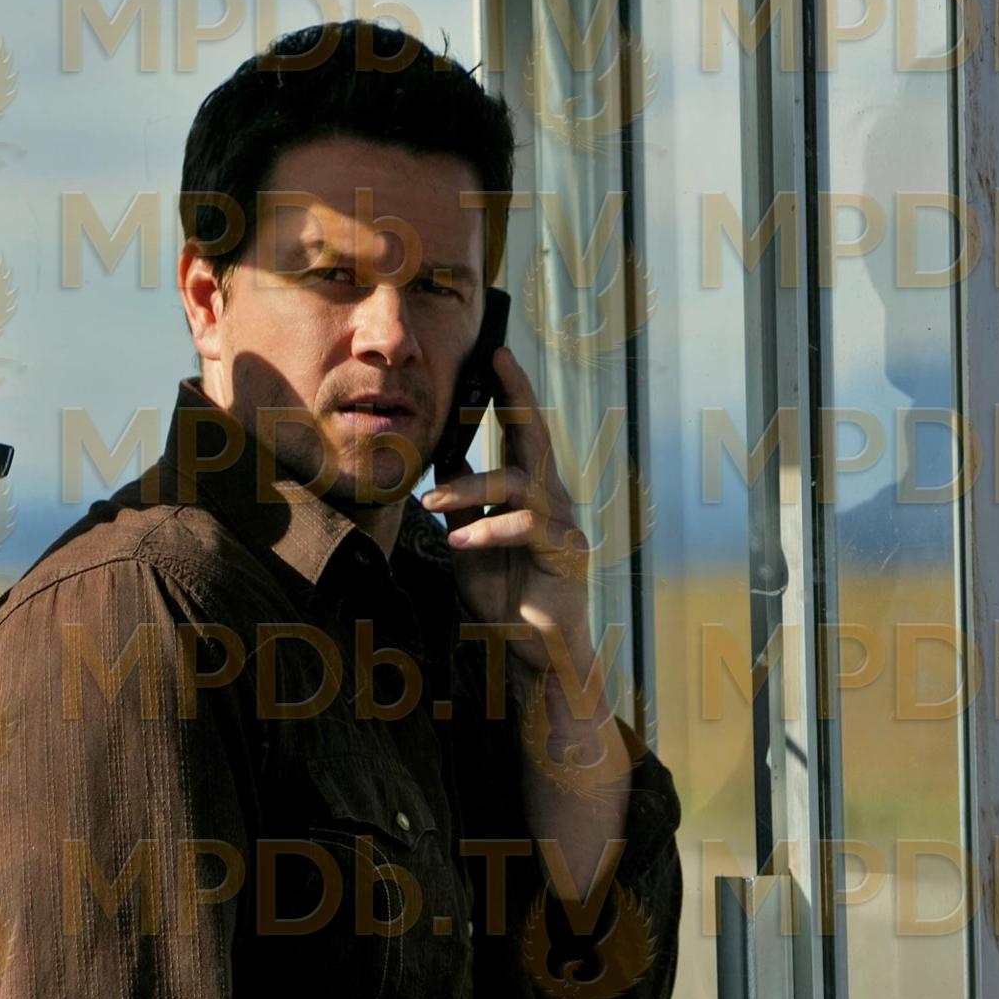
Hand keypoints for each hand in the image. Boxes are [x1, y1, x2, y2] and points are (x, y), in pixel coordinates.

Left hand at [420, 347, 591, 677]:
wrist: (529, 646)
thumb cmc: (502, 589)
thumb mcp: (469, 533)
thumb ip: (462, 495)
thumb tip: (443, 449)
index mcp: (530, 487)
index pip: (521, 429)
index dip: (510, 391)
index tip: (494, 353)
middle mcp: (552, 496)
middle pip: (535, 434)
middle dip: (516, 393)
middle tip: (494, 360)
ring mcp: (562, 521)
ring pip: (517, 482)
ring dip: (469, 487)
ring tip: (432, 505)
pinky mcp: (566, 551)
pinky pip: (525, 526)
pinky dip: (487, 530)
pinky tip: (460, 541)